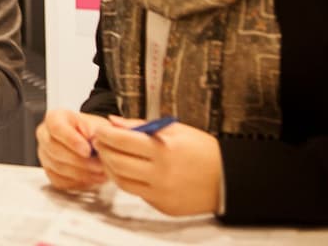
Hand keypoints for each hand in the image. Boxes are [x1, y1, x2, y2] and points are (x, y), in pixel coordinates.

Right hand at [37, 109, 109, 191]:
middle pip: (54, 149)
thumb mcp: (97, 124)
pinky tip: (93, 178)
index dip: (71, 140)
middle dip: (79, 160)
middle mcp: (44, 135)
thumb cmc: (93, 131)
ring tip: (100, 173)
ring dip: (81, 173)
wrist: (92, 143)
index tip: (88, 150)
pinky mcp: (49, 172)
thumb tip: (92, 138)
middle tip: (99, 166)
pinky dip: (77, 182)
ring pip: (57, 167)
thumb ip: (95, 129)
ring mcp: (44, 155)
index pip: (57, 127)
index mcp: (54, 118)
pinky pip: (59, 180)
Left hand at [92, 115, 223, 215]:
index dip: (105, 135)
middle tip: (100, 142)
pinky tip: (127, 170)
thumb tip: (115, 122)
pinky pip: (136, 193)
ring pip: (122, 182)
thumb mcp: (175, 130)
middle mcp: (160, 174)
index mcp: (164, 151)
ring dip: (110, 168)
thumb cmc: (203, 151)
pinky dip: (127, 180)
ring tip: (110, 156)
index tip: (100, 130)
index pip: (122, 141)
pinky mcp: (162, 206)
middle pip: (116, 163)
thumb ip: (141, 126)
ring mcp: (160, 193)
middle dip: (103, 151)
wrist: (227, 179)